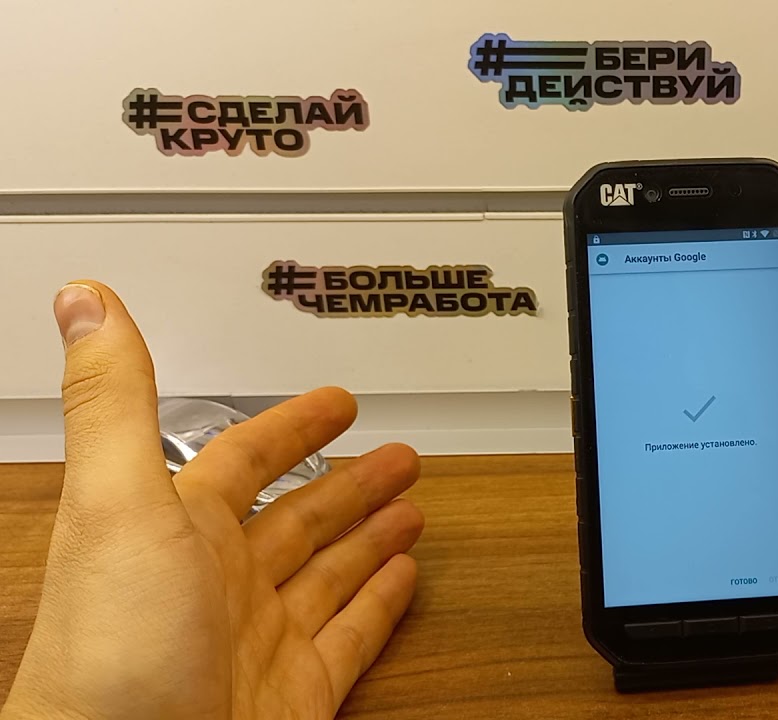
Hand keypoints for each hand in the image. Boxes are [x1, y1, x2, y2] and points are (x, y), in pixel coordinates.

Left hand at [1, 282, 424, 719]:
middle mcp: (222, 581)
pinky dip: (382, 604)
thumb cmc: (110, 654)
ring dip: (371, 533)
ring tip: (411, 504)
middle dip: (351, 479)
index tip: (334, 400)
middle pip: (302, 516)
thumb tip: (87, 302)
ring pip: (331, 570)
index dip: (294, 425)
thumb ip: (113, 401)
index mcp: (182, 529)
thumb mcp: (116, 503)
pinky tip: (405, 579)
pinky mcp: (299, 692)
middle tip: (397, 451)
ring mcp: (262, 638)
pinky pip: (352, 635)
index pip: (248, 459)